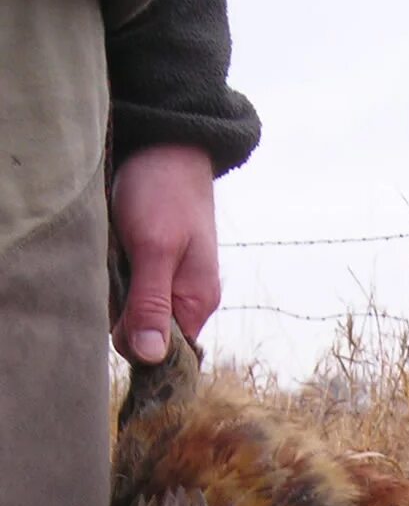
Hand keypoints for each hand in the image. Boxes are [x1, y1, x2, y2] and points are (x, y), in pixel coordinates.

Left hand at [110, 144, 219, 362]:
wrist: (169, 148)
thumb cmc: (163, 194)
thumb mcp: (154, 249)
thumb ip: (151, 304)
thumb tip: (151, 357)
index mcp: (198, 302)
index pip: (164, 353)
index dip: (135, 344)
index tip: (115, 317)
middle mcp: (189, 300)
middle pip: (147, 336)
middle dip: (122, 318)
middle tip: (113, 277)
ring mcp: (174, 284)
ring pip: (135, 314)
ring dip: (116, 297)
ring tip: (115, 261)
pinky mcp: (157, 269)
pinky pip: (132, 292)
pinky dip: (116, 281)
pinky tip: (114, 258)